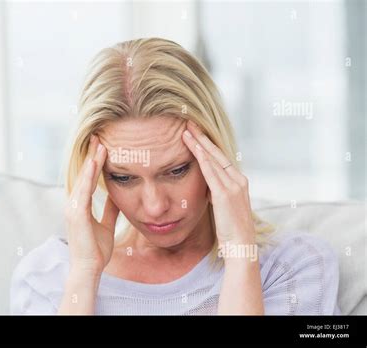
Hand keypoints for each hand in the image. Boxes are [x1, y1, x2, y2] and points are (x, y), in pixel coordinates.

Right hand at [65, 134, 119, 274]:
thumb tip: (117, 196)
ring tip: (99, 143)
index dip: (95, 163)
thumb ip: (109, 210)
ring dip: (91, 161)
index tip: (102, 147)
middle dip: (91, 156)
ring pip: (83, 179)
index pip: (88, 179)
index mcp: (80, 206)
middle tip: (99, 136)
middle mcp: (73, 203)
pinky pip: (83, 190)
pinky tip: (95, 163)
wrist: (90, 268)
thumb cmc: (96, 249)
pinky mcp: (76, 214)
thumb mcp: (106, 224)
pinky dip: (89, 176)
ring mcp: (73, 208)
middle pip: (83, 174)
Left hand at [182, 120, 255, 248]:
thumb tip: (207, 186)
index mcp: (239, 181)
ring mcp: (233, 186)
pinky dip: (201, 158)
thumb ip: (217, 193)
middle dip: (202, 137)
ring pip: (213, 159)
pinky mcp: (225, 194)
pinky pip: (211, 172)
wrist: (241, 246)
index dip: (207, 144)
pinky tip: (192, 147)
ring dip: (198, 143)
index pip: (221, 157)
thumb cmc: (231, 229)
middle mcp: (238, 180)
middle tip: (189, 123)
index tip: (196, 133)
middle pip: (217, 153)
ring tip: (186, 130)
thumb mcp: (224, 206)